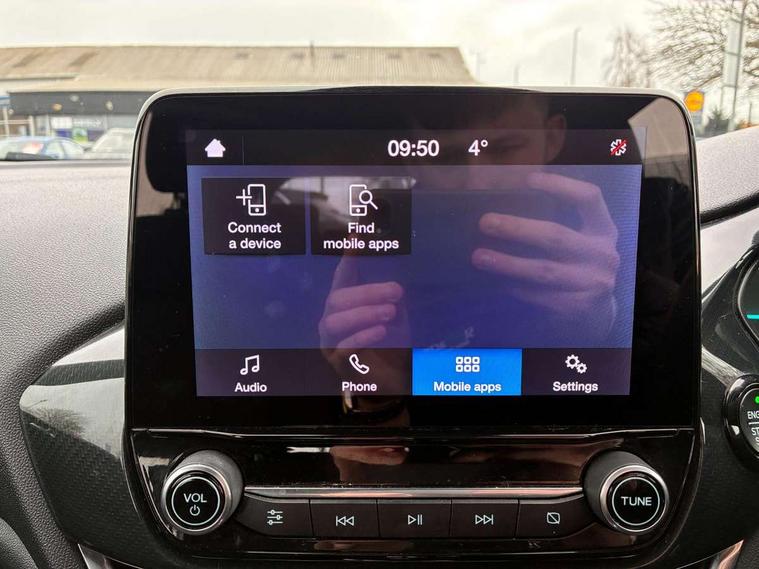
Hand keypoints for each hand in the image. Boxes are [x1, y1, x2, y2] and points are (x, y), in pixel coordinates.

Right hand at [319, 256, 409, 395]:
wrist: (393, 380)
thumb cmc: (392, 343)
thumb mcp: (397, 315)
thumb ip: (392, 297)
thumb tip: (398, 276)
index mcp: (346, 302)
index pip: (344, 275)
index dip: (349, 256)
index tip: (357, 236)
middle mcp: (332, 318)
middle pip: (338, 298)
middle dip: (368, 293)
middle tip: (396, 292)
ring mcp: (330, 341)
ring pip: (334, 321)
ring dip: (364, 313)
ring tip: (391, 313)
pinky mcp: (337, 363)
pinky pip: (343, 347)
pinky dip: (363, 336)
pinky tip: (381, 331)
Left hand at [471, 172, 619, 325]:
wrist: (597, 313)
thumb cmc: (577, 266)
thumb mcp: (580, 241)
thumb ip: (558, 221)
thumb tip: (505, 201)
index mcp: (603, 229)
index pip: (589, 198)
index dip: (561, 185)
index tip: (528, 180)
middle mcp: (601, 254)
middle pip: (556, 236)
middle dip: (517, 229)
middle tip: (485, 223)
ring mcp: (591, 283)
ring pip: (543, 270)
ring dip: (507, 263)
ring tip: (479, 257)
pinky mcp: (577, 308)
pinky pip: (539, 296)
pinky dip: (515, 288)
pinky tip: (496, 282)